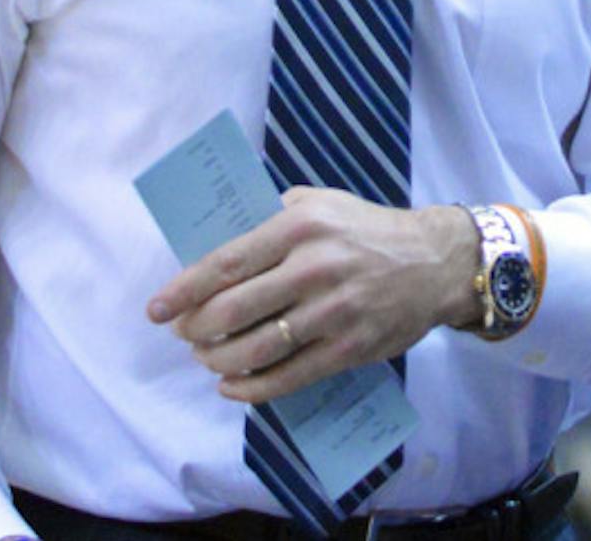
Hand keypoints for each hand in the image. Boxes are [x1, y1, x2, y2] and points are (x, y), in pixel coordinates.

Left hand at [147, 188, 480, 403]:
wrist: (434, 261)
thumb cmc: (366, 229)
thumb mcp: (319, 203)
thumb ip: (269, 218)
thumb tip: (215, 249)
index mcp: (300, 227)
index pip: (226, 263)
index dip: (184, 291)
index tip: (157, 309)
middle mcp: (314, 268)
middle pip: (233, 311)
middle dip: (196, 328)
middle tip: (183, 333)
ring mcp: (333, 312)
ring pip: (256, 349)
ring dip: (218, 360)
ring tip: (207, 357)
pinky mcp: (349, 348)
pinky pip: (289, 377)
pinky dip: (251, 388)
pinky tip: (232, 385)